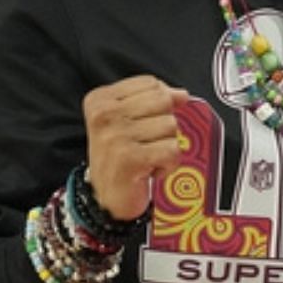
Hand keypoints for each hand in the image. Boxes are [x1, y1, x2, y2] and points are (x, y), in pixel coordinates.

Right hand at [83, 75, 189, 219]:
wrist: (106, 198)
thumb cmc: (121, 157)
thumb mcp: (130, 120)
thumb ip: (154, 100)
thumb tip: (182, 94)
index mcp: (100, 100)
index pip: (150, 83)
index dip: (160, 103)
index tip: (144, 123)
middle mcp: (104, 115)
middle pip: (163, 101)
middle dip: (164, 125)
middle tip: (146, 143)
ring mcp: (116, 136)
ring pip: (171, 126)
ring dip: (166, 146)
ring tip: (146, 157)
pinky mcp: (130, 158)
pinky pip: (173, 150)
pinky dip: (169, 164)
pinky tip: (150, 170)